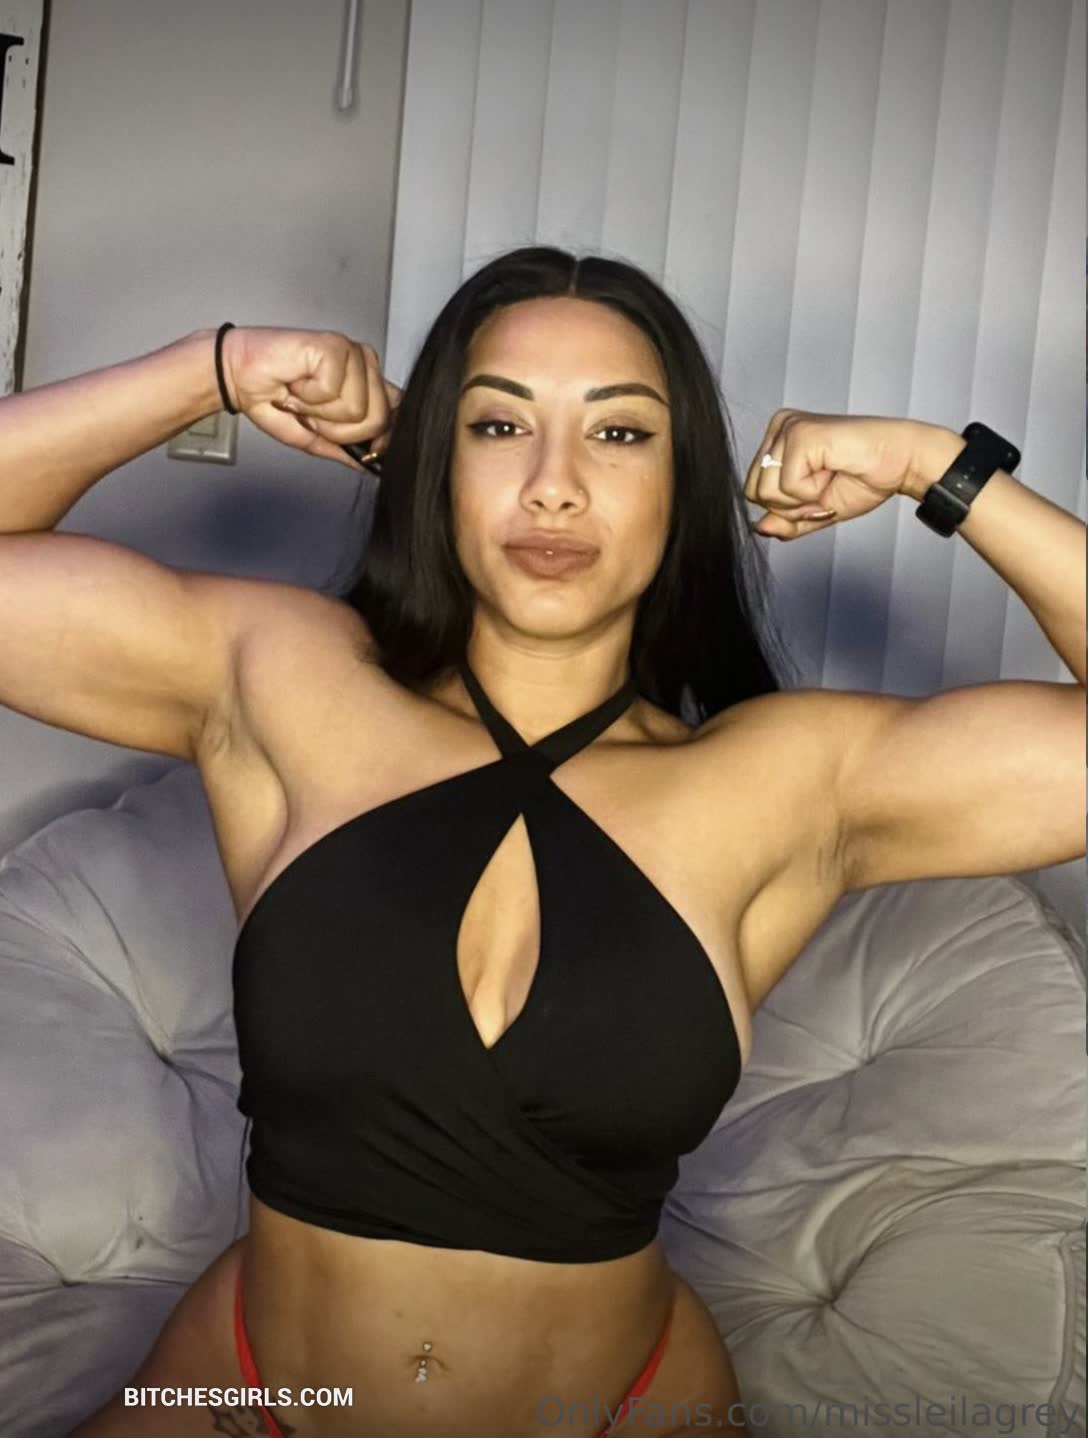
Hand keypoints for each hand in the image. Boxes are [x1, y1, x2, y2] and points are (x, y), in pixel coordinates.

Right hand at [220, 326, 401, 471]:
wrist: (238, 375)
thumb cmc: (271, 396)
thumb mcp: (313, 435)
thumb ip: (343, 448)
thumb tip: (368, 464)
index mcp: (365, 382)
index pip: (398, 411)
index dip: (384, 437)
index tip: (367, 449)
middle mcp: (363, 364)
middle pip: (377, 420)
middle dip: (337, 429)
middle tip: (311, 412)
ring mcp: (351, 353)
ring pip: (357, 411)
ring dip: (319, 413)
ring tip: (301, 396)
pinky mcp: (334, 347)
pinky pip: (334, 394)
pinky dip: (308, 397)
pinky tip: (297, 382)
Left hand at [744, 410, 923, 539]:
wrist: (901, 463)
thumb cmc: (864, 478)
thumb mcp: (815, 510)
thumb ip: (785, 521)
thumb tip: (758, 528)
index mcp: (778, 441)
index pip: (753, 490)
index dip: (785, 507)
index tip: (819, 493)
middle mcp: (779, 428)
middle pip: (753, 492)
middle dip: (790, 506)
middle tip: (825, 487)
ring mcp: (788, 428)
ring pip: (766, 492)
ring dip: (803, 500)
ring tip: (830, 477)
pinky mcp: (800, 434)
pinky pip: (788, 487)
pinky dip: (813, 492)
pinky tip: (834, 471)